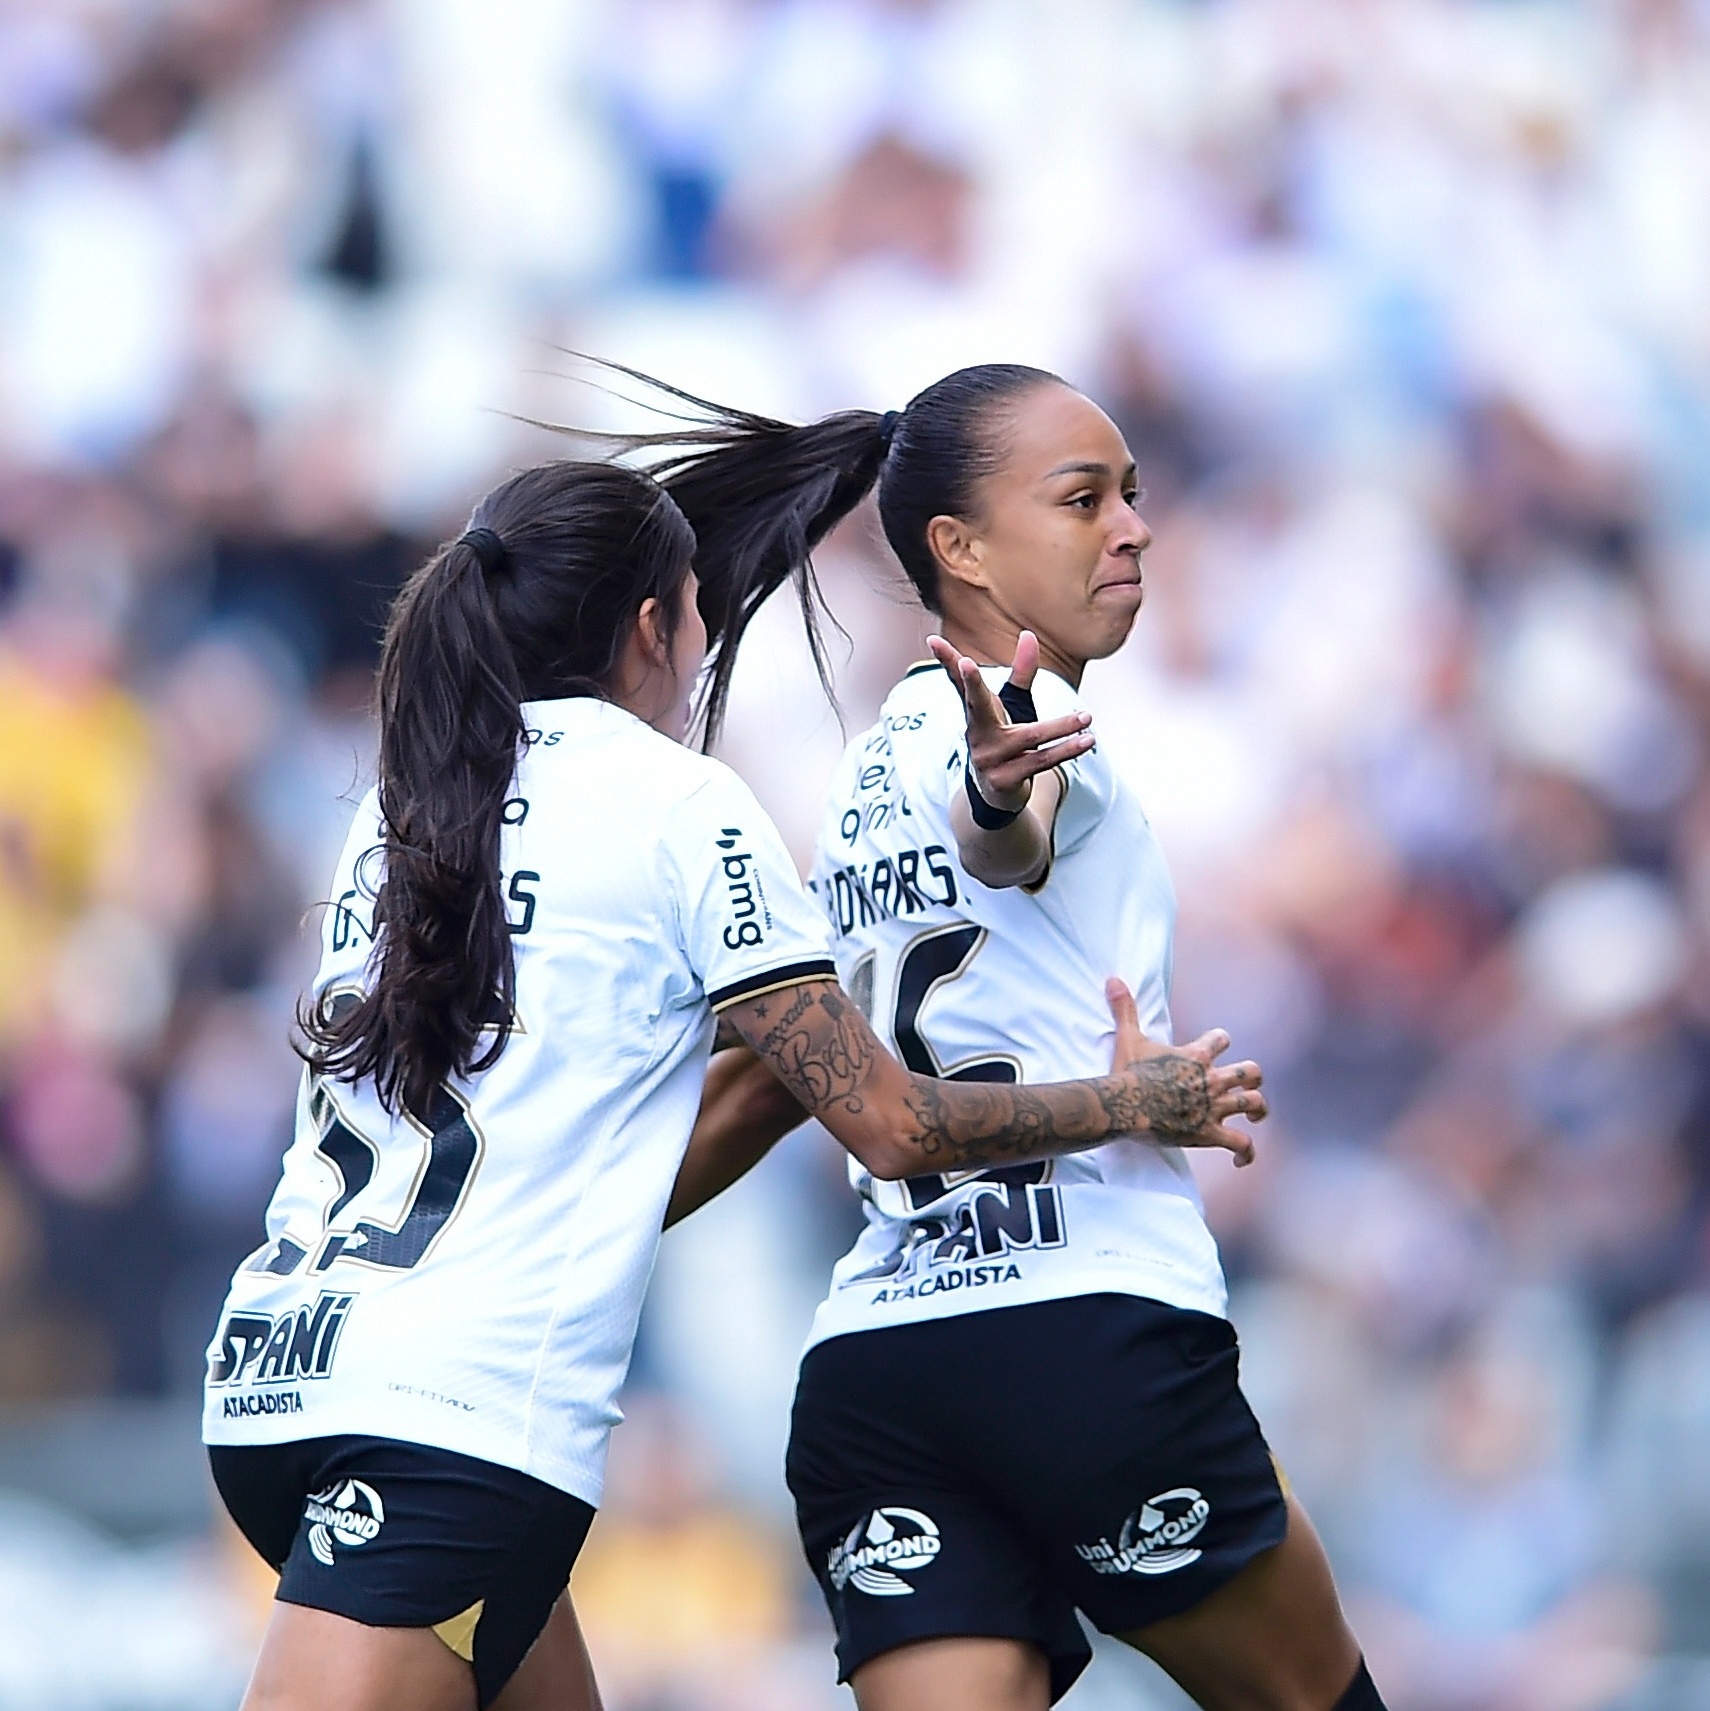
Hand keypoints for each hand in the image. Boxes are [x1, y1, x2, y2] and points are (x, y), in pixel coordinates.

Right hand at [928, 630, 1093, 813]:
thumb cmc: (1004, 740)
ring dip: (1061, 727)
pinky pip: (1040, 761)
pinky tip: (1087, 741)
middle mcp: (976, 734)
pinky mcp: (1003, 780)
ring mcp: (987, 759)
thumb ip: (1021, 672)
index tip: (933, 641)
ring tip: (1087, 717)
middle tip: (966, 663)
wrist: (998, 795)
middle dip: (972, 684)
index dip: (947, 662)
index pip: (959, 683)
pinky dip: (1065, 751)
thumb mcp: (1010, 707)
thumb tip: (1028, 634)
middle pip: (976, 705)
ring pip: (1029, 737)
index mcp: (975, 713)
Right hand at [1105, 979, 1264, 1165]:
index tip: (1216, 1046)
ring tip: (1256, 1117)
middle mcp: (1211, 1079)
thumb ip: (1125, 1008)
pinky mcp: (1209, 1132)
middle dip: (1251, 1077)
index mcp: (1195, 1055)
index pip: (1221, 1039)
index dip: (1220, 1042)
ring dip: (1258, 1110)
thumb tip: (1112, 978)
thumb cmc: (1127, 1072)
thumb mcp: (1127, 1037)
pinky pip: (1241, 1143)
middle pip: (1250, 1072)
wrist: (1125, 1104)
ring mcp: (1213, 1107)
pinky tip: (1241, 1159)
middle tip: (1245, 1084)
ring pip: (1254, 1104)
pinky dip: (1246, 1152)